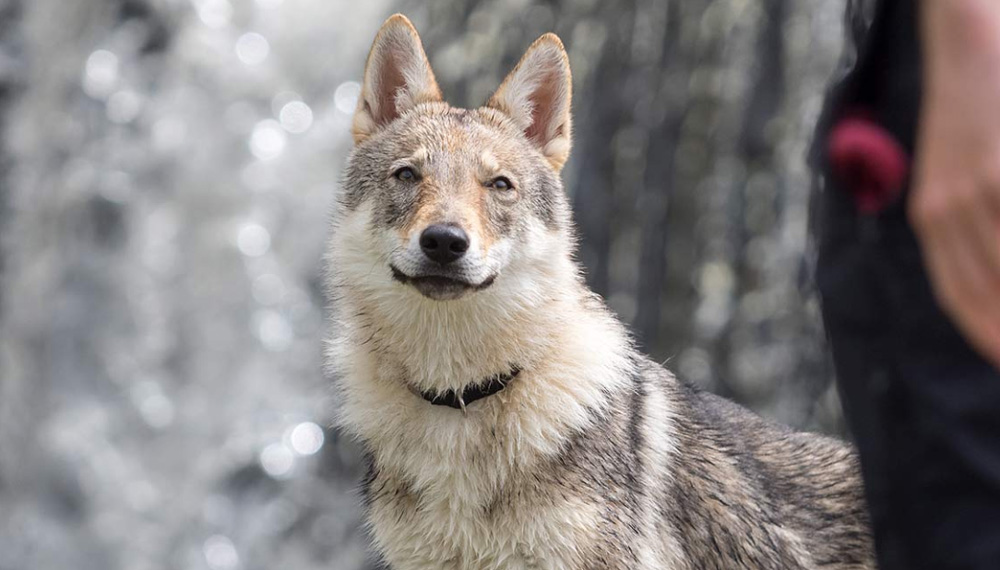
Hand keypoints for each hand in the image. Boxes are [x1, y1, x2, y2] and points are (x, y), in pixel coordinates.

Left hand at [910, 0, 999, 368]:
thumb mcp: (950, 175)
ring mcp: (982, 188)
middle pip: (989, 289)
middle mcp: (948, 210)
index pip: (958, 294)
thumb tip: (986, 275)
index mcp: (929, 219)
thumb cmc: (969, 116)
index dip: (985, 335)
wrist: (967, 47)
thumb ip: (962, 226)